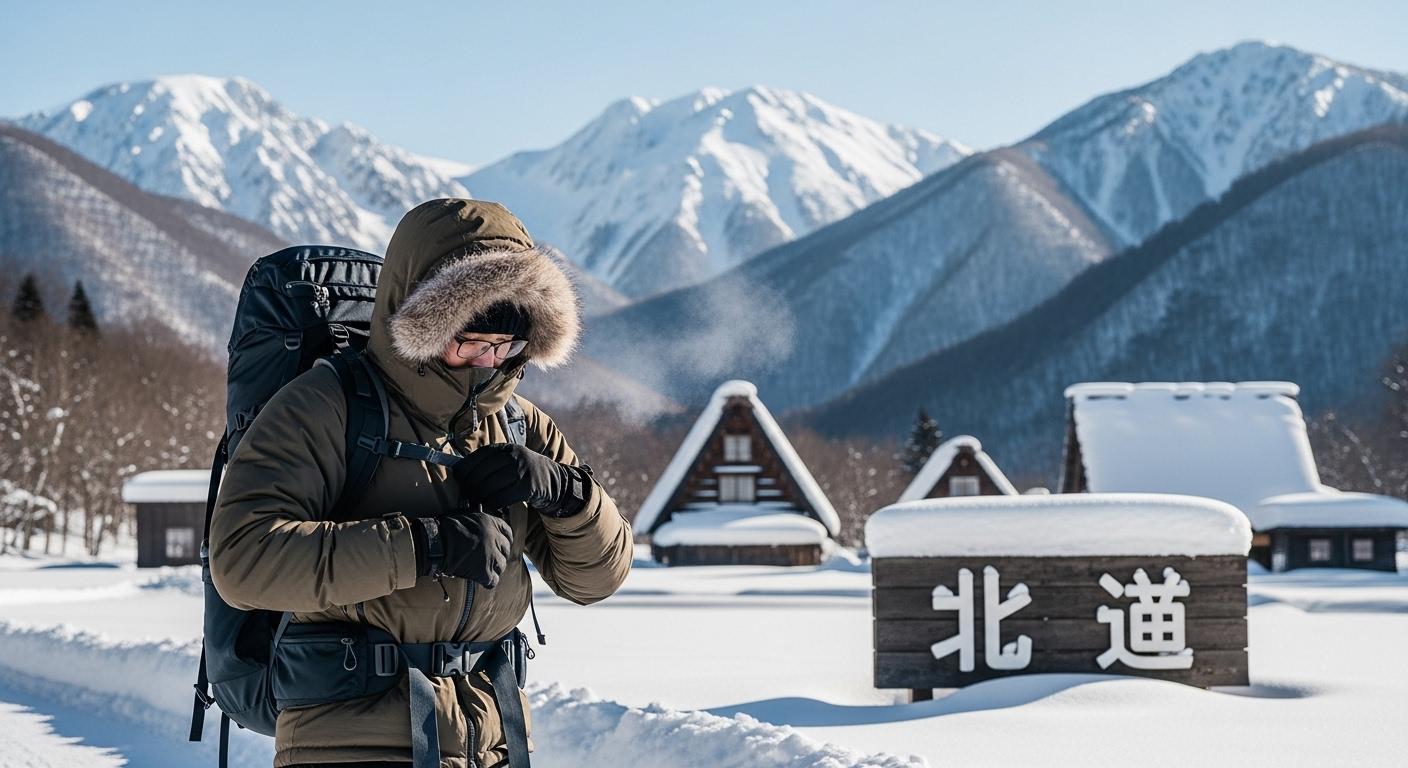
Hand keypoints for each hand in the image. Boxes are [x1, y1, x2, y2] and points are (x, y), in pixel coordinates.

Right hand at [409, 512, 511, 587]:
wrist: (435, 544)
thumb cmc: (444, 530)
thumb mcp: (467, 517)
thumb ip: (480, 525)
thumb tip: (482, 531)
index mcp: (490, 523)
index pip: (507, 532)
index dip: (504, 539)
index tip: (501, 544)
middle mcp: (495, 538)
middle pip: (506, 550)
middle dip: (499, 554)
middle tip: (489, 558)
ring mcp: (491, 556)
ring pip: (501, 565)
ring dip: (494, 568)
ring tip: (483, 568)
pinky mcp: (484, 572)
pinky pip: (493, 580)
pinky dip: (487, 581)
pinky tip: (481, 579)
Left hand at [452, 444, 588, 516]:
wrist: (553, 480)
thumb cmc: (524, 472)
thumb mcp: (509, 461)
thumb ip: (490, 463)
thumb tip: (460, 473)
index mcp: (506, 448)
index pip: (478, 456)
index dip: (465, 468)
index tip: (458, 478)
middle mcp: (513, 456)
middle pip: (481, 473)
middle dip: (470, 486)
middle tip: (467, 495)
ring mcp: (521, 471)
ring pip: (489, 487)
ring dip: (479, 497)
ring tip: (476, 502)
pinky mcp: (527, 487)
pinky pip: (500, 498)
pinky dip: (492, 504)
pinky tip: (490, 505)